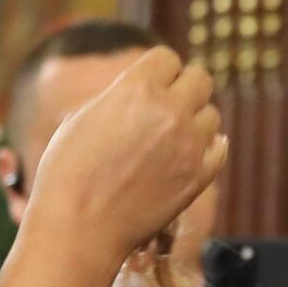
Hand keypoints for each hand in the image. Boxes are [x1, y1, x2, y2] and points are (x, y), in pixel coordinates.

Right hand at [30, 47, 226, 261]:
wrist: (79, 227)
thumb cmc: (67, 173)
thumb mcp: (82, 118)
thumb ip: (119, 98)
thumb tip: (138, 91)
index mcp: (137, 88)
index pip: (167, 58)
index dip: (158, 70)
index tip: (151, 84)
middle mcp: (170, 111)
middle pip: (200, 79)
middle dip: (184, 88)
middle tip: (168, 105)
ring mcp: (190, 144)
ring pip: (212, 115)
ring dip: (195, 121)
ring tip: (171, 137)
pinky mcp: (200, 176)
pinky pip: (220, 149)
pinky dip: (208, 148)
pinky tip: (191, 152)